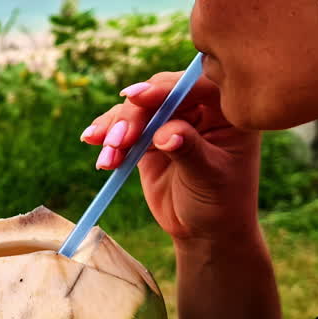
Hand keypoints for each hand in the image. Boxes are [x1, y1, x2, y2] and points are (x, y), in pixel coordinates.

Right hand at [80, 68, 260, 242]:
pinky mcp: (149, 136)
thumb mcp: (209, 177)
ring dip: (115, 128)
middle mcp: (200, 109)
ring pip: (137, 110)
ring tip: (107, 158)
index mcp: (225, 112)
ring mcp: (172, 121)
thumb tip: (164, 132)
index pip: (194, 87)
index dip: (164, 89)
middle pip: (158, 94)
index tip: (136, 97)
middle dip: (133, 115)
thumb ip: (188, 150)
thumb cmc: (220, 204)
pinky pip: (124, 128)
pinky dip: (107, 135)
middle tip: (117, 141)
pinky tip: (92, 141)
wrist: (204, 232)